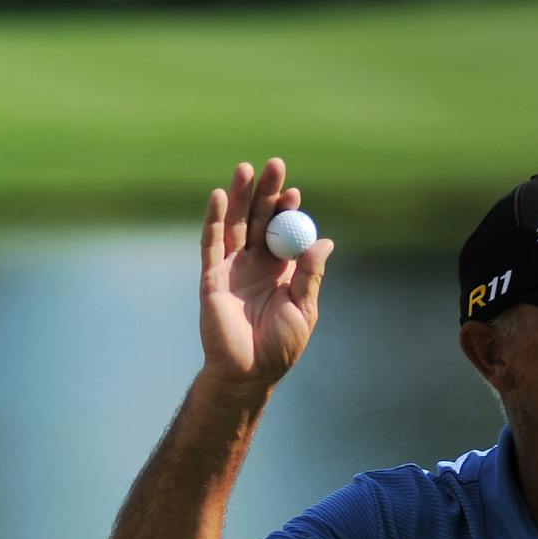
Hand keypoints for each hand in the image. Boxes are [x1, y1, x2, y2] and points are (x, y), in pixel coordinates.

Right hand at [199, 157, 334, 389]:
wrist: (250, 372)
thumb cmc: (280, 346)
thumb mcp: (303, 309)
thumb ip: (310, 275)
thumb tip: (325, 242)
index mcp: (281, 271)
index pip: (283, 231)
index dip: (287, 210)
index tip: (294, 192)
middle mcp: (256, 264)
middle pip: (259, 219)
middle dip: (265, 193)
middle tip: (274, 165)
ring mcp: (233, 268)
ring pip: (236, 224)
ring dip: (240, 196)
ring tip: (246, 169)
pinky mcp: (212, 277)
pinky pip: (212, 243)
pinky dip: (215, 219)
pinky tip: (220, 196)